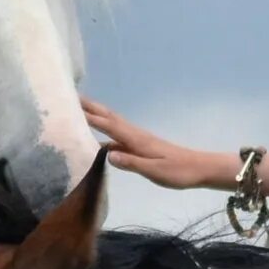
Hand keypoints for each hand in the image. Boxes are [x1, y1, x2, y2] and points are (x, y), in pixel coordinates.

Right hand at [81, 96, 226, 190]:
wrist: (199, 168)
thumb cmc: (178, 172)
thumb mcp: (154, 171)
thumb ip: (131, 163)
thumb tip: (107, 154)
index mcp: (136, 140)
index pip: (108, 125)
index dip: (90, 116)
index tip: (71, 106)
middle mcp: (135, 135)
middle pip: (109, 117)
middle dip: (90, 107)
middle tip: (70, 97)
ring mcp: (137, 139)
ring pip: (112, 123)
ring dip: (96, 115)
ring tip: (78, 110)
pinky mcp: (140, 146)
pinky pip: (117, 135)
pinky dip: (104, 131)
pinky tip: (96, 139)